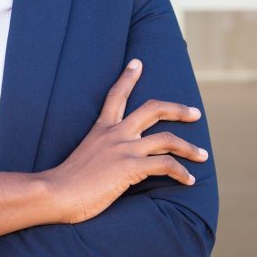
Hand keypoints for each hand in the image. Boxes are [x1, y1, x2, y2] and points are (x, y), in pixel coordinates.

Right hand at [43, 59, 207, 224]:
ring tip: (202, 155)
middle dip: (177, 109)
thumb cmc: (66, 181)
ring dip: (189, 147)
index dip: (128, 78)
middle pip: (152, 109)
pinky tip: (187, 180)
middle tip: (194, 113)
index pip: (115, 95)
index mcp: (101, 129)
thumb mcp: (84, 156)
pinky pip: (165, 164)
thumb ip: (101, 152)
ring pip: (167, 138)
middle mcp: (115, 134)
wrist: (54, 193)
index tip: (137, 63)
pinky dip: (181, 171)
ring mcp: (123, 149)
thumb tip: (111, 161)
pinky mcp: (129, 167)